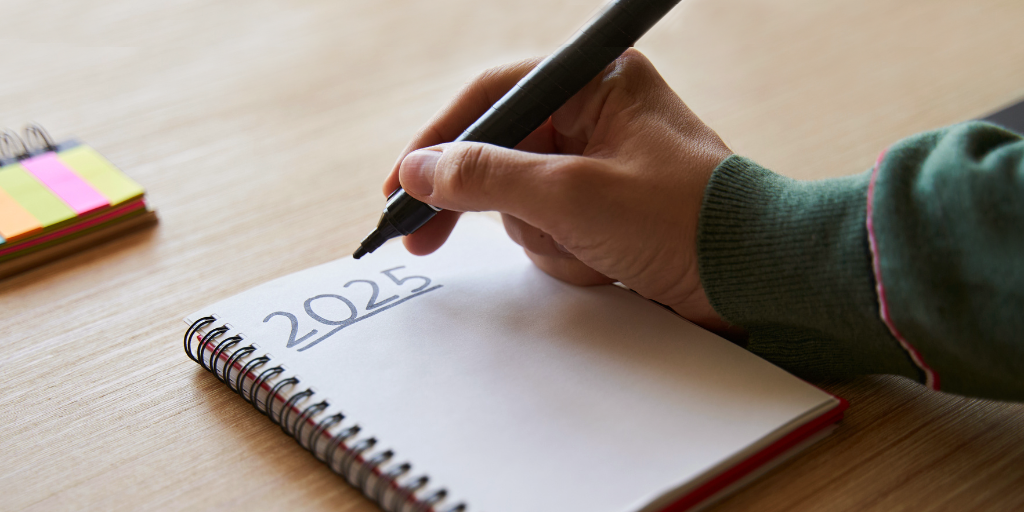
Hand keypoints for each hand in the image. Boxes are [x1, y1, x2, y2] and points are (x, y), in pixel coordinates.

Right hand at [382, 49, 736, 333]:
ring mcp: (601, 167)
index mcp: (595, 84)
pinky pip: (552, 230)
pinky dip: (567, 255)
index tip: (400, 186)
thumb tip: (421, 170)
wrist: (755, 279)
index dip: (437, 141)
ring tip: (590, 251)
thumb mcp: (570, 195)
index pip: (493, 99)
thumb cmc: (681, 221)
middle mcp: (596, 116)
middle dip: (488, 204)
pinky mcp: (607, 211)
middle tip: (424, 240)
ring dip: (544, 238)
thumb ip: (486, 177)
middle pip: (501, 154)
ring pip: (522, 203)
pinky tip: (605, 265)